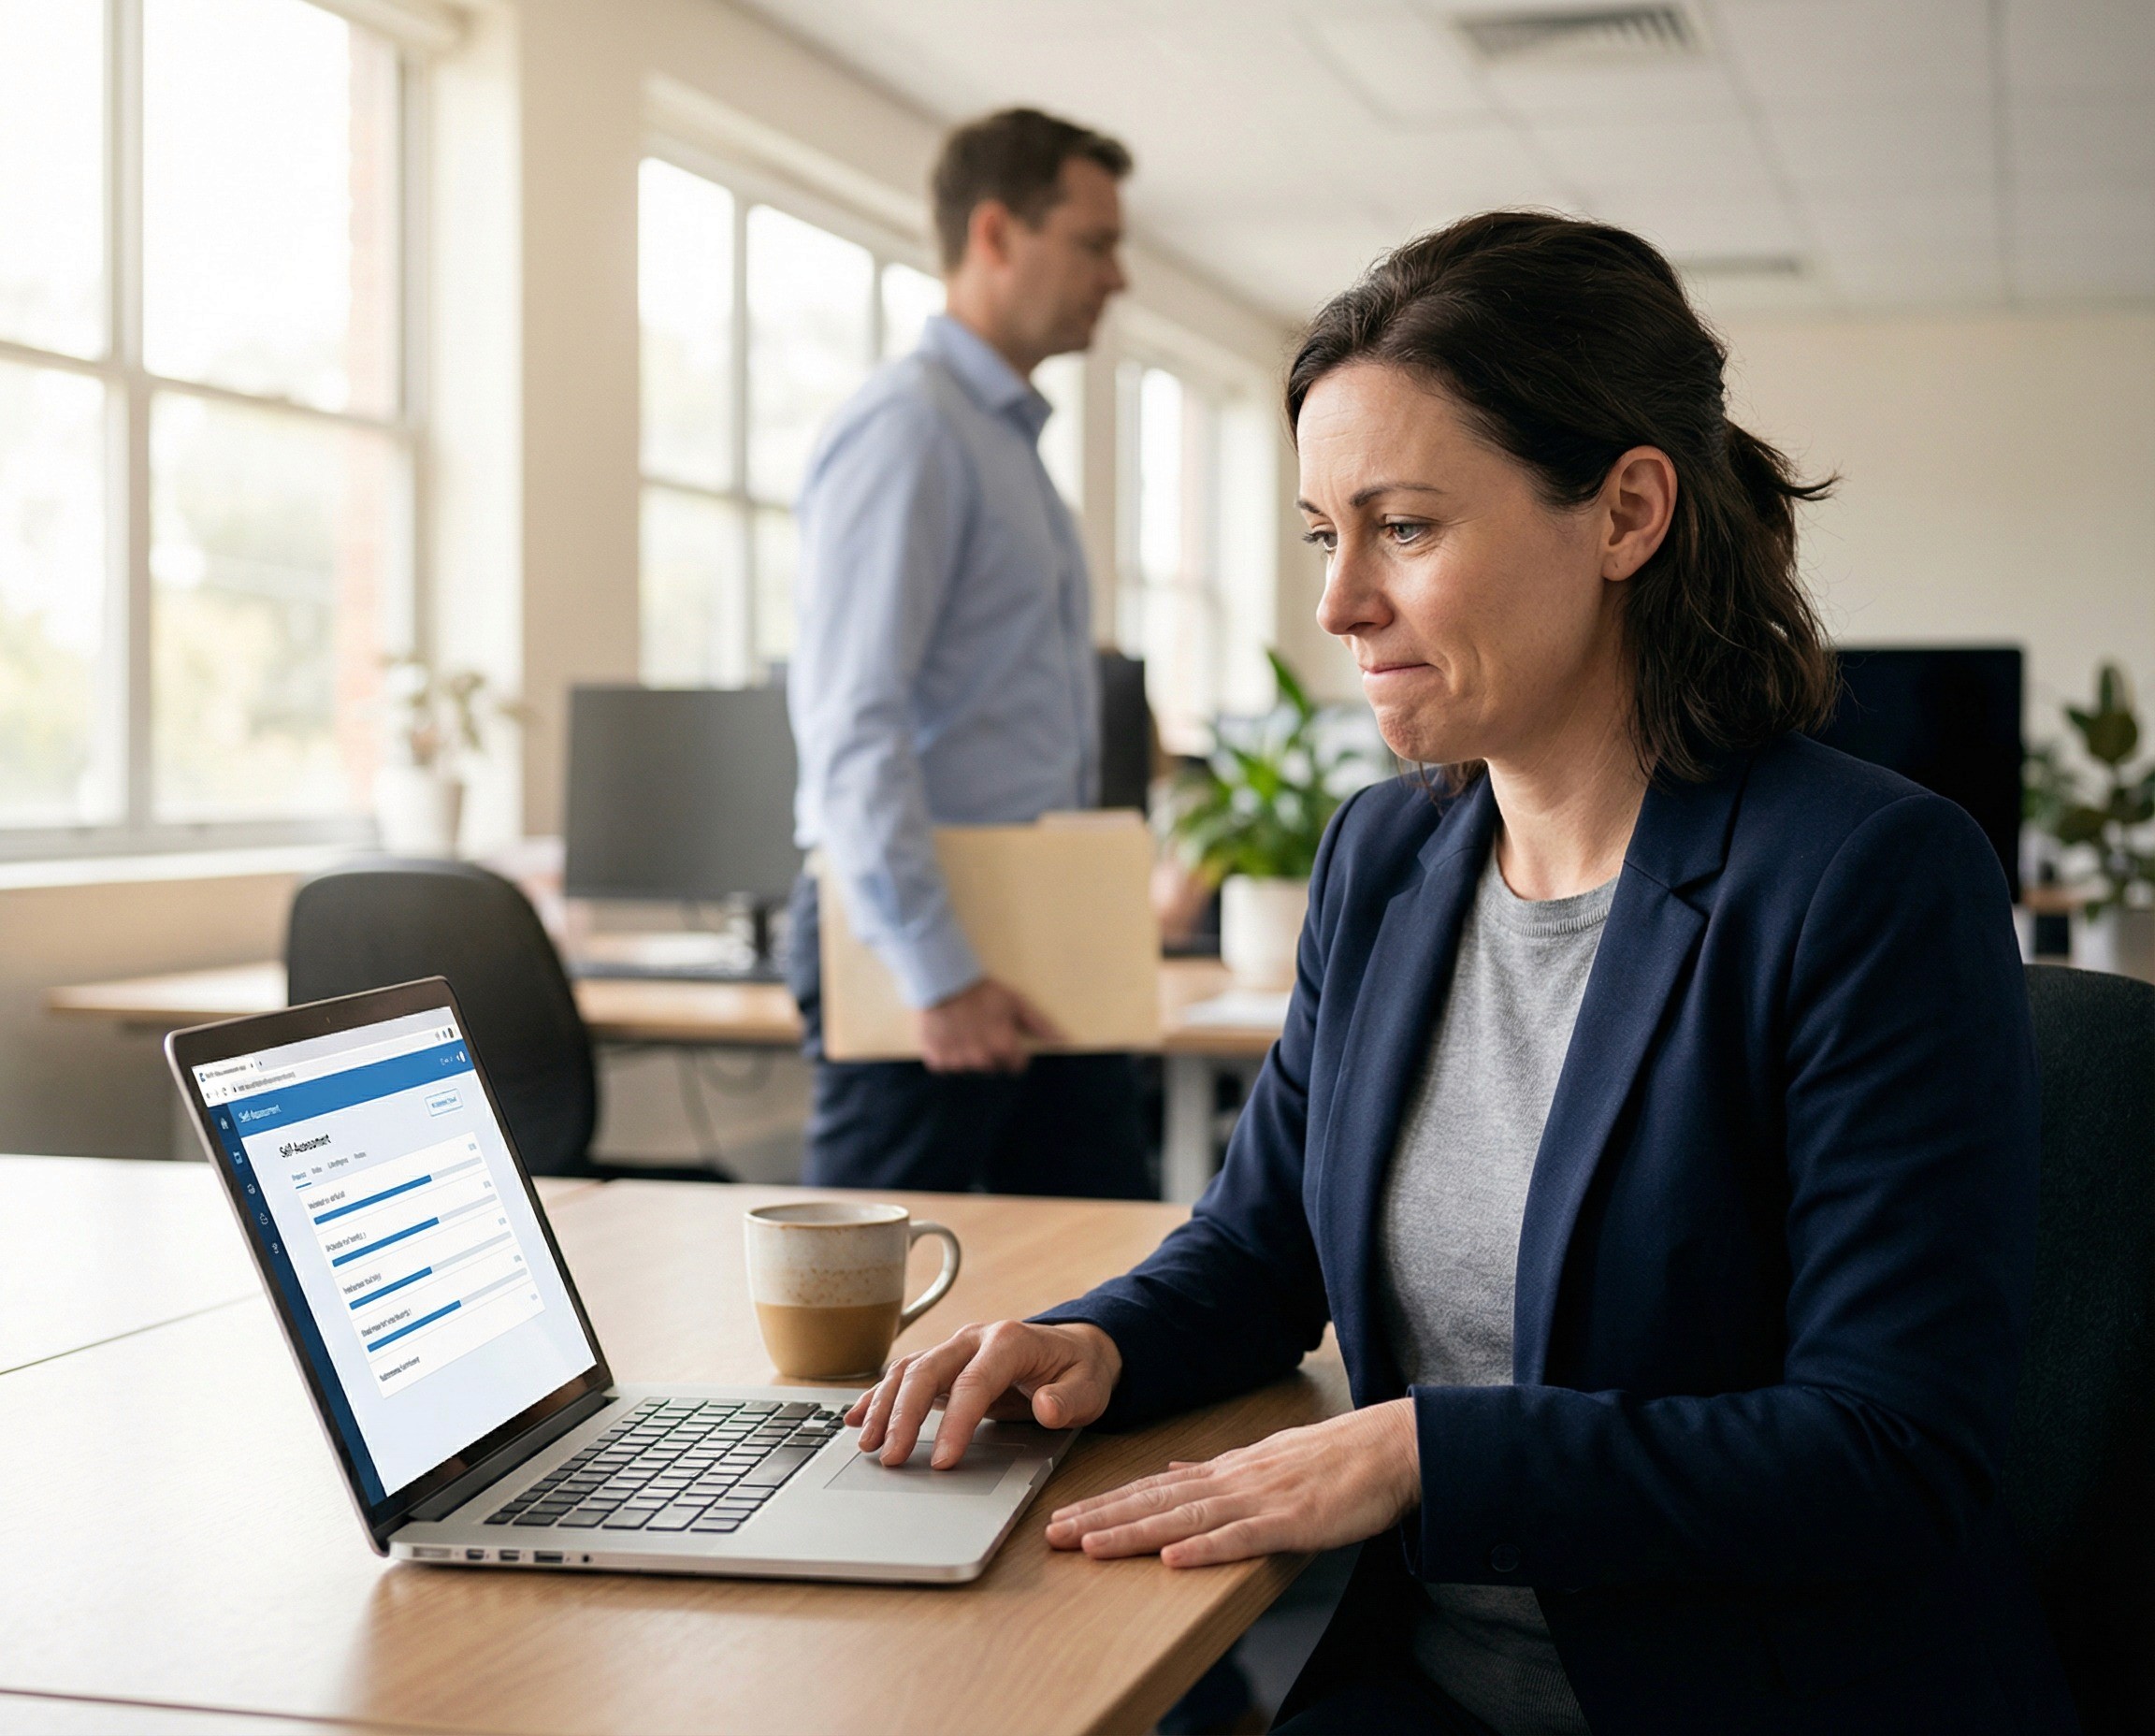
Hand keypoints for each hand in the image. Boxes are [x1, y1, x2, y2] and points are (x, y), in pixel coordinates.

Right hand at [844, 1320, 1121, 1467]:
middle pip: (928, 1370)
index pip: (974, 1382)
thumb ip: (1068, 1399)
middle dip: (905, 1415)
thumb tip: (1044, 1406)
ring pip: (908, 1370)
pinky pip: (905, 1375)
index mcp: (1009, 1341)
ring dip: (884, 1406)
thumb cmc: (1080, 1372)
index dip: (955, 1423)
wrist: (1076, 1350)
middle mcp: (975, 1338)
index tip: (941, 1462)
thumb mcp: (1089, 1388)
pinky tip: (856, 1418)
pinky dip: (879, 1396)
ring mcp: (956, 1349)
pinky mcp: (945, 1364)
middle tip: (890, 1458)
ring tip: (867, 1444)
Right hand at [917, 978, 1062, 1072]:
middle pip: (992, 1068)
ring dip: (968, 1056)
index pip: (1016, 1067)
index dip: (1012, 1053)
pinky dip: (947, 1056)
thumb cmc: (984, 992)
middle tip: (982, 1032)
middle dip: (990, 1054)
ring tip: (963, 1033)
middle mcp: (982, 1060)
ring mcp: (958, 1063)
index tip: (1004, 1039)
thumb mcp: (1017, 1003)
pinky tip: (948, 1038)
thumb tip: (1064, 1040)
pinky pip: (946, 1067)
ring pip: (969, 1069)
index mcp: (1003, 1048)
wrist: (944, 982)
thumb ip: (1041, 1024)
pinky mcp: (937, 1061)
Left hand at [1043, 1398, 1419, 1567]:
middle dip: (1100, 1519)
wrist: (1392, 1446)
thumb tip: (1173, 1467)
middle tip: (1052, 1534)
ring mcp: (1262, 1499)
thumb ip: (1217, 1468)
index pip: (1153, 1487)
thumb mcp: (1265, 1458)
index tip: (1064, 1517)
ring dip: (1134, 1533)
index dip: (1106, 1503)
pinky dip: (1205, 1548)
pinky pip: (1243, 1538)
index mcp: (1227, 1470)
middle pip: (1155, 1501)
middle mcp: (1234, 1480)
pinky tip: (1173, 1558)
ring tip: (1090, 1546)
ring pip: (1185, 1517)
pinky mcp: (1293, 1522)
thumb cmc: (1333, 1459)